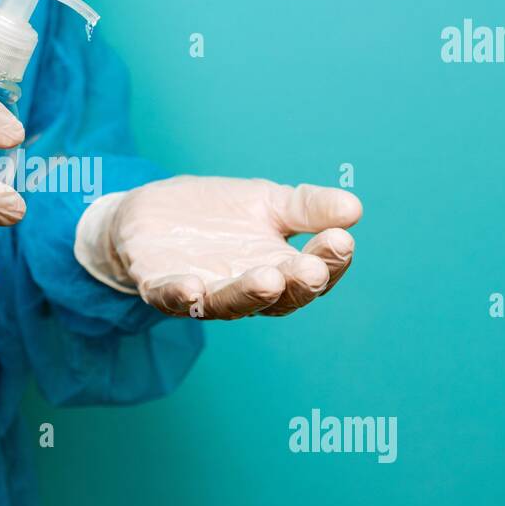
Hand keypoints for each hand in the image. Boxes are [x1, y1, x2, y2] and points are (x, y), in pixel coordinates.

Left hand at [74, 175, 361, 318]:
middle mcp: (242, 290)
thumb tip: (355, 209)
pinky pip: (171, 298)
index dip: (329, 261)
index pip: (311, 275)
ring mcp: (202, 291)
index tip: (342, 238)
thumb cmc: (216, 215)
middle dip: (295, 284)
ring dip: (248, 294)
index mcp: (276, 270)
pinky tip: (192, 287)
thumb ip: (306, 208)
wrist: (150, 214)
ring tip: (268, 279)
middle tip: (312, 269)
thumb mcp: (266, 202)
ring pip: (228, 303)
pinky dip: (181, 296)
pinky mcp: (160, 287)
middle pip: (276, 298)